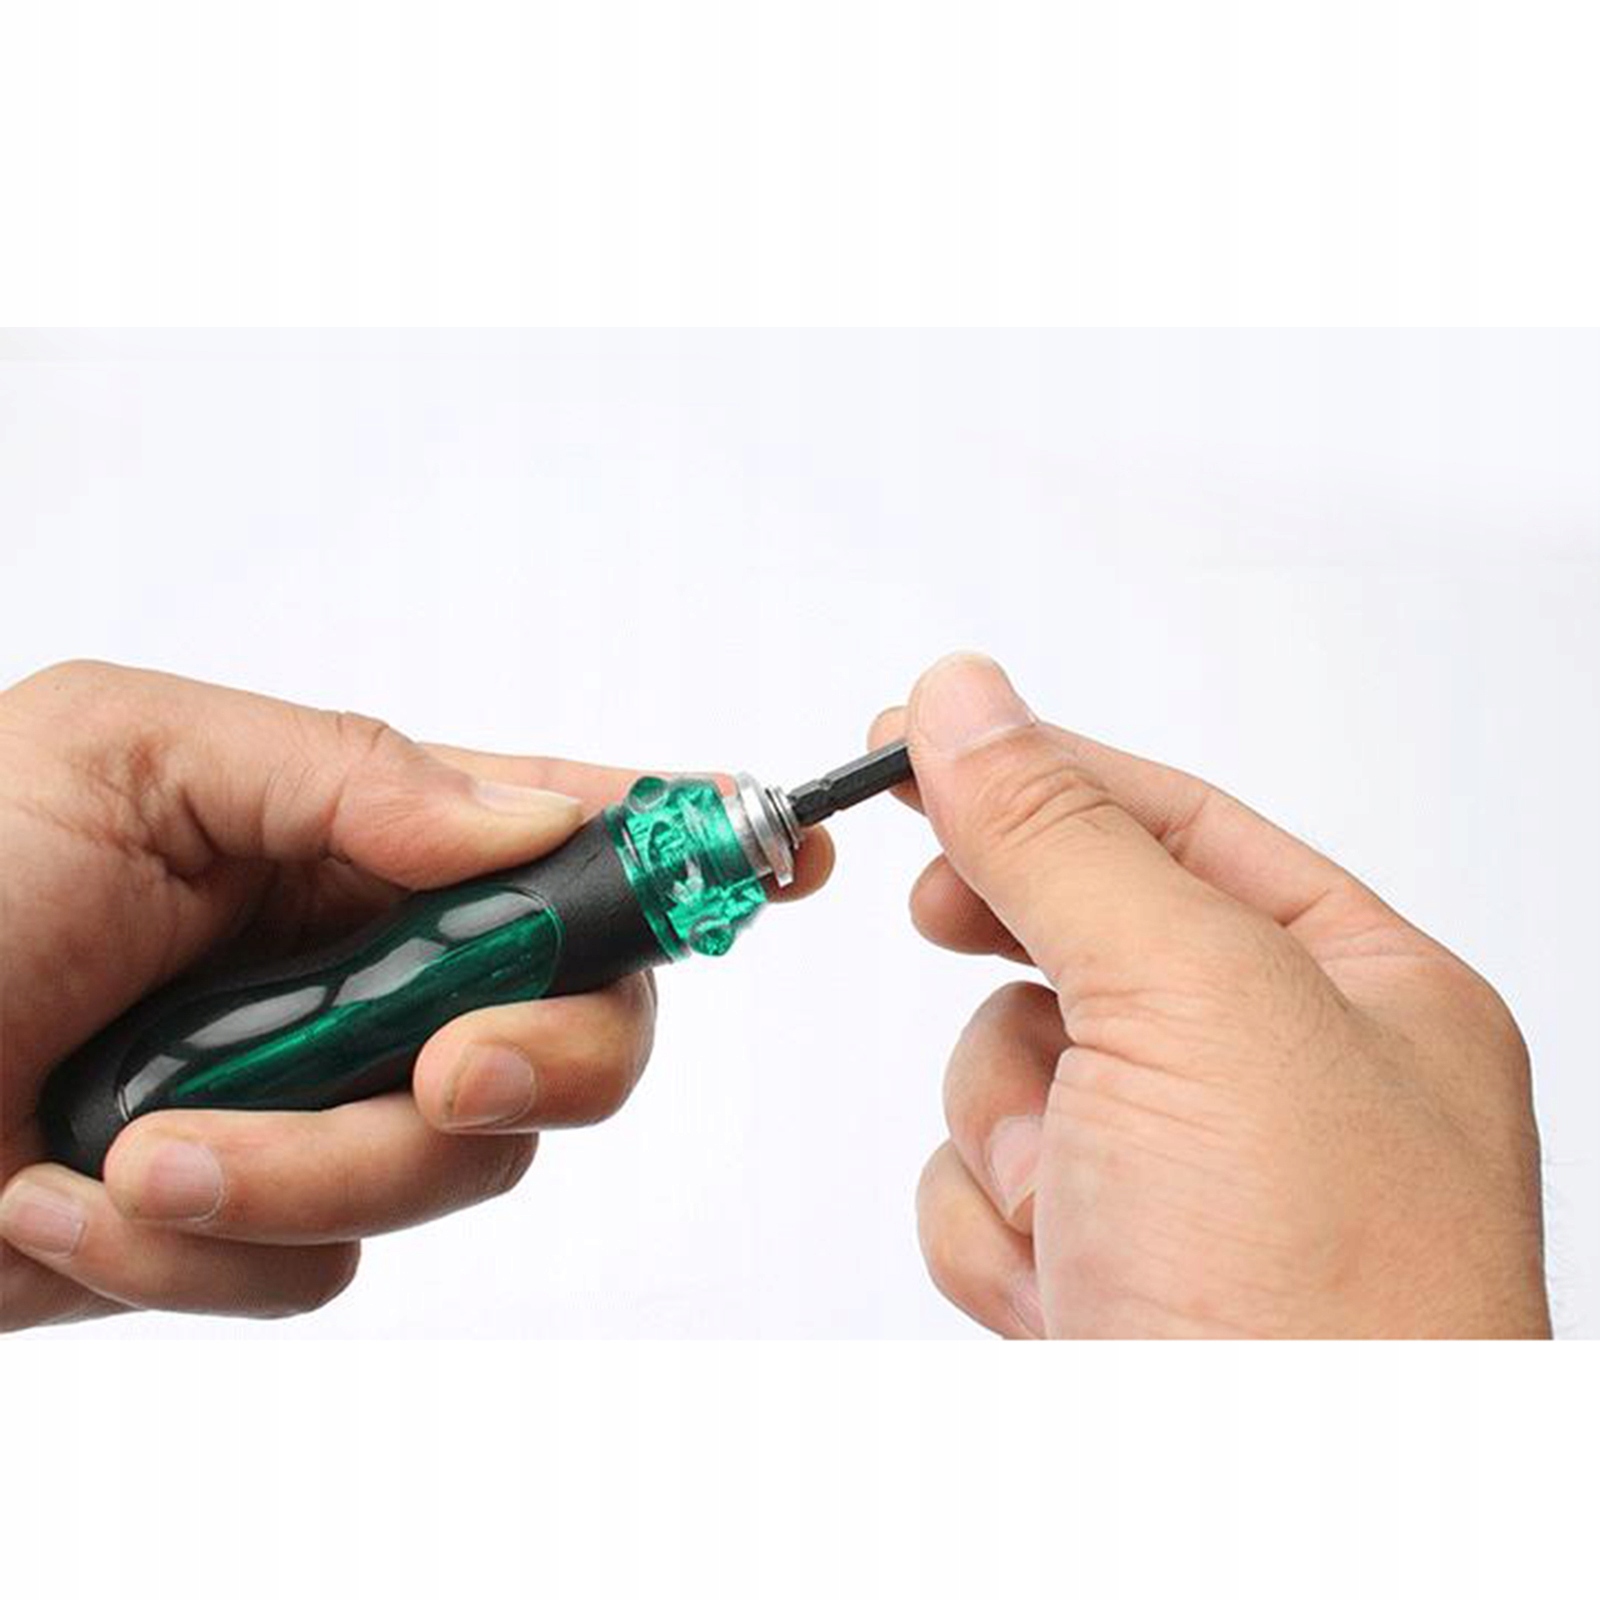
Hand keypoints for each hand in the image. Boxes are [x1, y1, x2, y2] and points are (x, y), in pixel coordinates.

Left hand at [0, 661, 830, 1329]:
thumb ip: (349, 772)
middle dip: (537, 1057)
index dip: (689, 855)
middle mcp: (366, 967)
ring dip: (297, 1166)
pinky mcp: (254, 1224)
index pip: (565, 837)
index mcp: (349, 834)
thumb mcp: (121, 758)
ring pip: (456, 1164)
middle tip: (446, 1062)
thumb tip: (534, 815)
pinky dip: (198, 1249)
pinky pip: (320, 1264)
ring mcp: (319, 1100)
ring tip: (131, 1147)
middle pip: (580, 1026)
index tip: (786, 870)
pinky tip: (68, 1202)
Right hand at [879, 654, 1547, 1337]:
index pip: (1174, 824)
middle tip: (943, 911)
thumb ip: (1060, 835)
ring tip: (1077, 1205)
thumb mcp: (1191, 1000)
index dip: (1040, 773)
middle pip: (1081, 943)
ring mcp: (1188, 1187)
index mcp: (1360, 992)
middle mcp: (1282, 1085)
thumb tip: (964, 699)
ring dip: (1010, 1129)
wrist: (1276, 1566)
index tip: (914, 737)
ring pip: (1011, 1071)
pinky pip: (984, 1188)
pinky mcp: (1106, 1274)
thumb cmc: (1317, 1313)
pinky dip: (992, 1230)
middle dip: (1021, 972)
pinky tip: (1062, 1289)